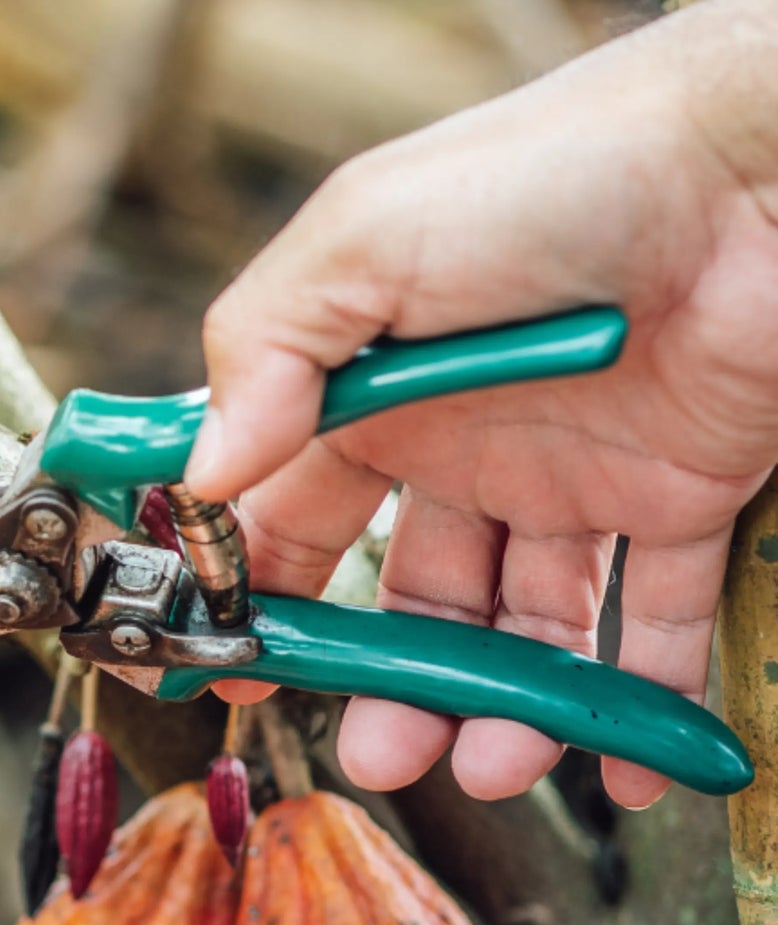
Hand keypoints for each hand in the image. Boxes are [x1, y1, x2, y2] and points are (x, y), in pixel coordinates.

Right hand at [185, 0, 777, 807]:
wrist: (756, 160)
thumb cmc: (547, 173)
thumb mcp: (364, 240)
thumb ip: (266, 354)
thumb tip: (202, 475)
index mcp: (367, 395)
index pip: (287, 520)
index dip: (252, 599)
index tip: (226, 674)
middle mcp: (458, 448)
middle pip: (406, 602)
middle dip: (385, 689)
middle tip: (382, 758)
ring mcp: (566, 479)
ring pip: (519, 629)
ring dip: (498, 710)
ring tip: (493, 764)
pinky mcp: (677, 496)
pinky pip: (652, 618)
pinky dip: (638, 698)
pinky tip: (617, 764)